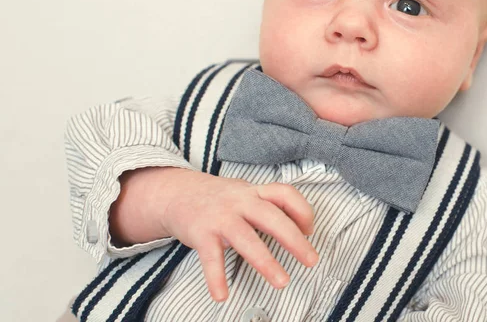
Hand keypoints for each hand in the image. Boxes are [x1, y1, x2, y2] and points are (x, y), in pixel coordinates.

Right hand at [158, 169, 317, 301]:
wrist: (175, 193)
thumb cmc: (217, 198)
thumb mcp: (244, 193)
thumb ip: (268, 205)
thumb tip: (300, 227)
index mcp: (253, 192)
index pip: (284, 193)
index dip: (302, 210)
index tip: (310, 230)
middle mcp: (239, 202)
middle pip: (272, 217)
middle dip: (294, 240)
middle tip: (311, 260)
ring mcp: (220, 217)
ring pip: (246, 238)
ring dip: (266, 261)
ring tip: (282, 282)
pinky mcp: (201, 233)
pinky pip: (211, 258)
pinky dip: (216, 278)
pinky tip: (222, 295)